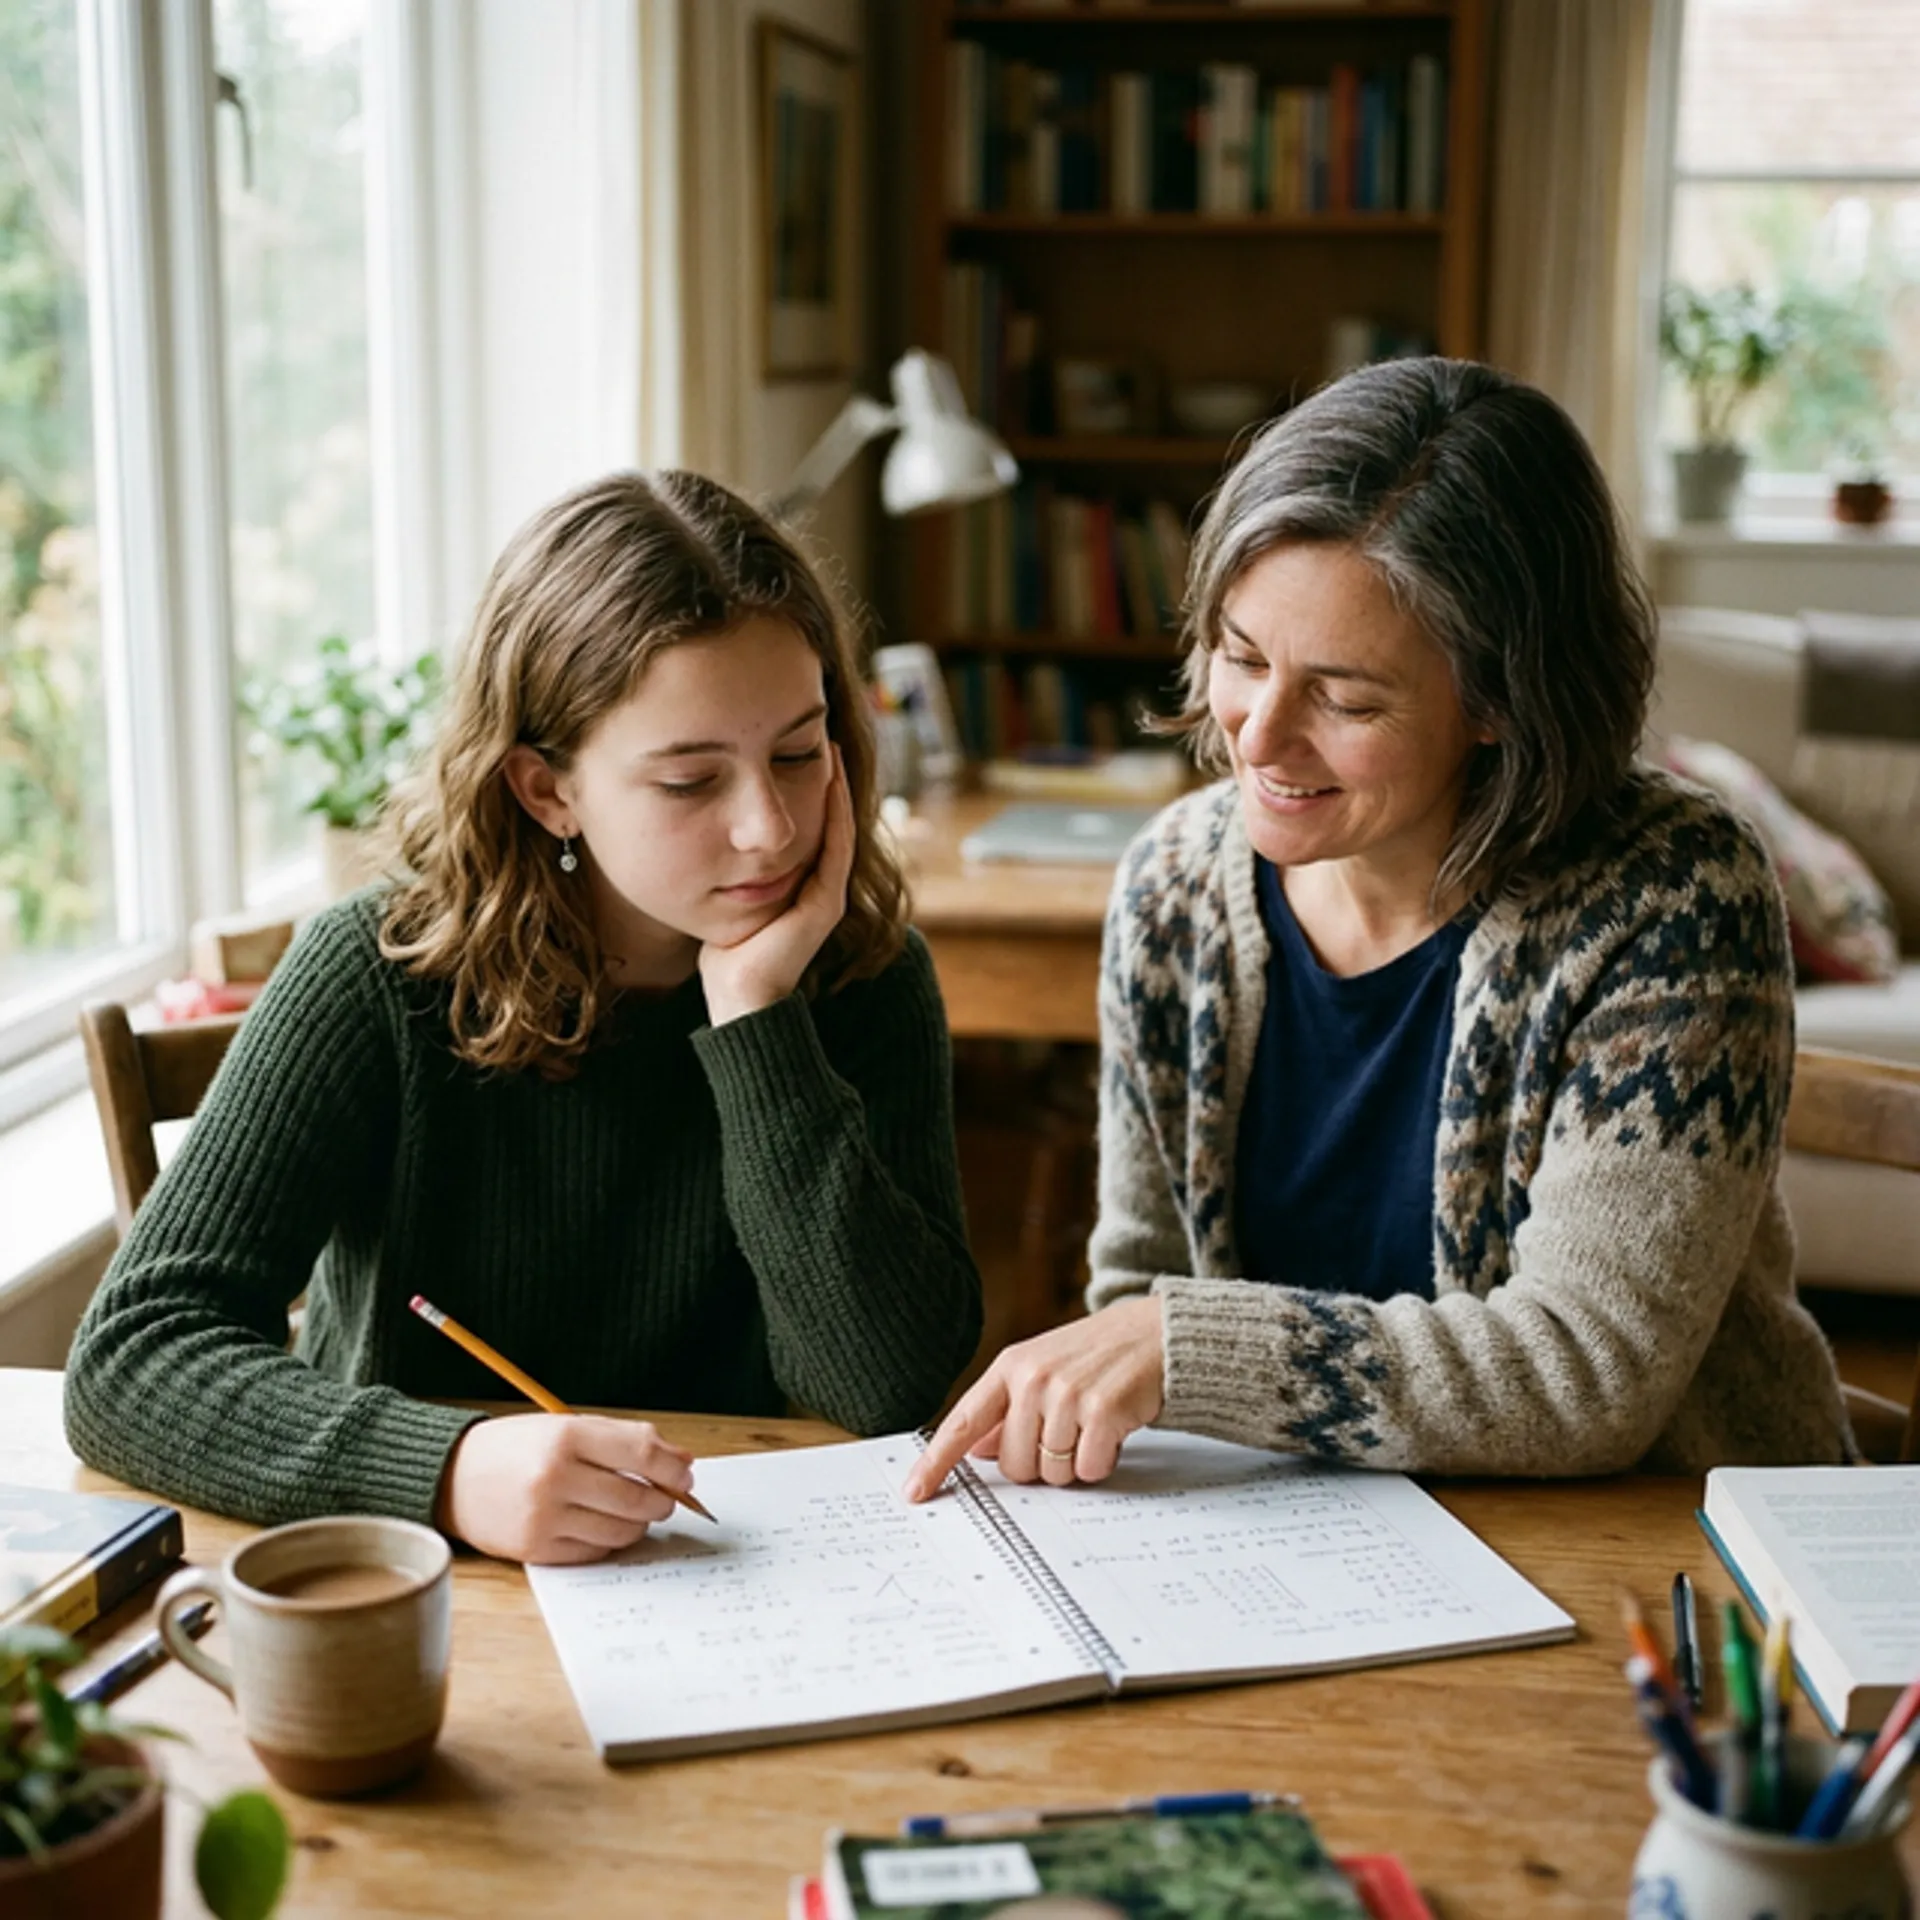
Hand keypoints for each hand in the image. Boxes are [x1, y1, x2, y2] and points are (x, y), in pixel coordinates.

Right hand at [435, 1414, 696, 1564]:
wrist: (452, 1477)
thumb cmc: (517, 1448)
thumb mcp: (566, 1427)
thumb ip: (623, 1440)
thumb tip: (681, 1462)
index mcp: (566, 1436)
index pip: (641, 1453)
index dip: (673, 1467)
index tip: (685, 1473)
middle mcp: (555, 1477)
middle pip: (638, 1497)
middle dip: (664, 1500)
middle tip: (666, 1497)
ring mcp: (544, 1517)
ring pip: (621, 1529)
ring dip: (639, 1523)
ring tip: (632, 1510)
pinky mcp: (536, 1549)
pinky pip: (595, 1551)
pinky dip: (609, 1540)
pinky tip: (601, 1524)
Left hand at [698, 746, 853, 1025]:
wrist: (736, 997)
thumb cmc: (720, 953)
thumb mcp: (719, 894)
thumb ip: (720, 864)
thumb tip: (692, 826)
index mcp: (798, 883)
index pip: (809, 822)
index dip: (802, 783)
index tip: (791, 743)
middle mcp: (818, 885)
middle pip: (827, 819)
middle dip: (822, 777)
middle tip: (818, 732)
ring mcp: (826, 893)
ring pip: (837, 827)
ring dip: (834, 787)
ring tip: (828, 745)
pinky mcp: (826, 903)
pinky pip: (836, 847)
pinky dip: (835, 813)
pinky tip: (828, 781)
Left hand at [902, 1296, 1165, 1501]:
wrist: (1154, 1334)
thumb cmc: (1095, 1355)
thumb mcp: (1042, 1369)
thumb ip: (1005, 1409)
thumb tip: (973, 1450)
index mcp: (1010, 1367)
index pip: (962, 1422)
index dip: (935, 1462)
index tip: (914, 1492)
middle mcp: (1033, 1379)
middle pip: (1012, 1465)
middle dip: (1038, 1463)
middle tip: (1065, 1432)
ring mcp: (1067, 1394)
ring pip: (1051, 1473)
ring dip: (1072, 1463)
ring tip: (1090, 1425)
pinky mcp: (1102, 1411)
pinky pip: (1087, 1470)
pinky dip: (1100, 1462)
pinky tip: (1111, 1431)